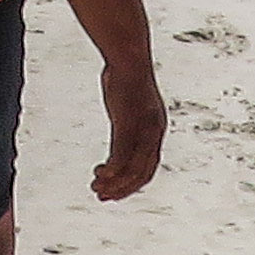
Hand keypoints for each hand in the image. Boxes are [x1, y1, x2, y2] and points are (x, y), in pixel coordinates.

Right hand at [91, 55, 165, 201]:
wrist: (129, 59)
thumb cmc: (126, 75)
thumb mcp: (129, 101)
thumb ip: (127, 116)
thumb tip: (120, 117)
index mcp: (156, 129)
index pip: (148, 166)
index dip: (133, 183)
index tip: (115, 190)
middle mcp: (154, 134)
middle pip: (142, 173)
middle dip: (123, 189)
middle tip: (103, 196)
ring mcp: (142, 131)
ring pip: (132, 169)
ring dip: (114, 183)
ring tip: (97, 189)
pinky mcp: (129, 125)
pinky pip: (121, 156)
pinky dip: (112, 170)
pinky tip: (100, 175)